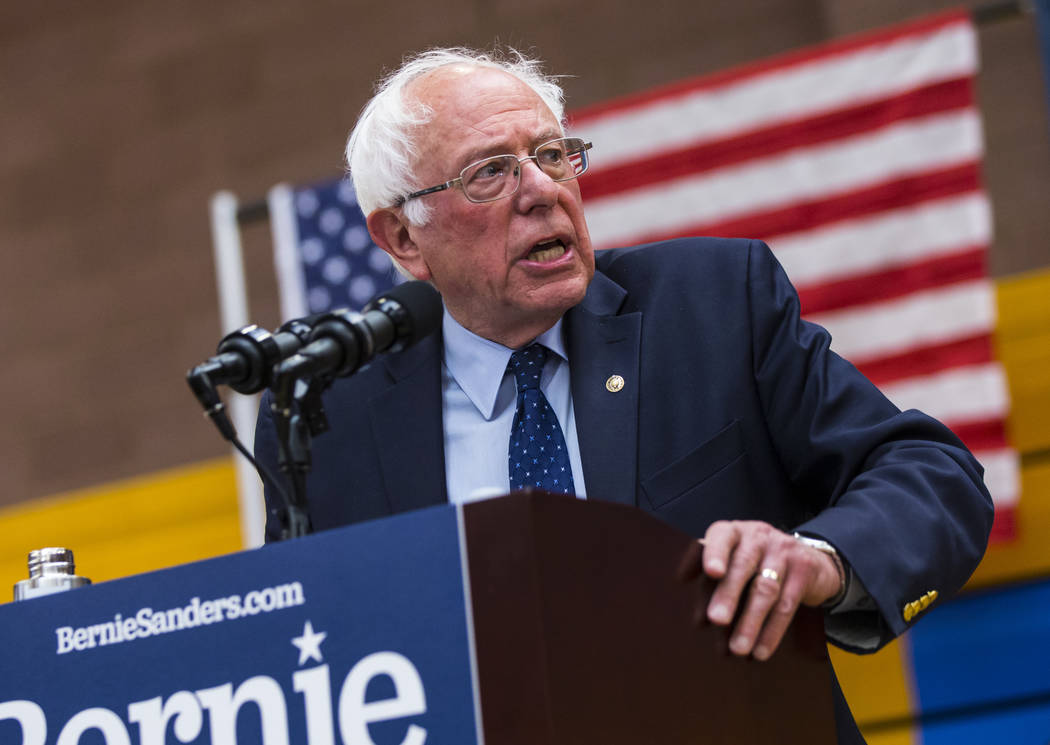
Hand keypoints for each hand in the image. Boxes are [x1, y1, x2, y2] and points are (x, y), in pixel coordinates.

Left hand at [678, 520, 843, 660]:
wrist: (807, 559)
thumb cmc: (756, 563)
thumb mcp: (734, 561)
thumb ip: (714, 582)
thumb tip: (699, 620)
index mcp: (734, 531)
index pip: (722, 537)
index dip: (714, 553)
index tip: (710, 573)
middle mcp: (758, 536)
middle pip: (743, 565)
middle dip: (728, 594)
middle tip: (716, 619)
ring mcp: (783, 551)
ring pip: (765, 589)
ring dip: (750, 622)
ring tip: (737, 648)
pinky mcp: (804, 569)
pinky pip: (787, 605)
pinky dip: (772, 631)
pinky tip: (760, 650)